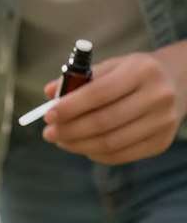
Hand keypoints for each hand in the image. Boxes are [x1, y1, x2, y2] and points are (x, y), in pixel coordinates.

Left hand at [42, 49, 185, 164]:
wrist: (177, 82)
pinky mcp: (161, 142)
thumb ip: (79, 78)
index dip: (70, 108)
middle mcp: (157, 96)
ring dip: (78, 145)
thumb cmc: (133, 74)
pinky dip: (95, 153)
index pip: (99, 94)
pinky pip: (120, 155)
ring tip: (61, 141)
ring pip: (110, 143)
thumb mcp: (111, 66)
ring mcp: (163, 122)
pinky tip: (83, 146)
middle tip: (49, 134)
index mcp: (142, 71)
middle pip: (103, 122)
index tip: (48, 116)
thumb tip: (49, 93)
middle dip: (69, 131)